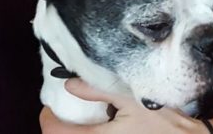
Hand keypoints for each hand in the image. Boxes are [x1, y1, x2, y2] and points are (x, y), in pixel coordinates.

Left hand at [39, 78, 212, 132]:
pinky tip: (95, 130)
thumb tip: (70, 84)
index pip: (58, 133)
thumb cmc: (165, 122)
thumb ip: (98, 91)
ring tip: (76, 124)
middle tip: (60, 116)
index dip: (48, 121)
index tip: (49, 109)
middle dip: (59, 129)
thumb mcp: (130, 99)